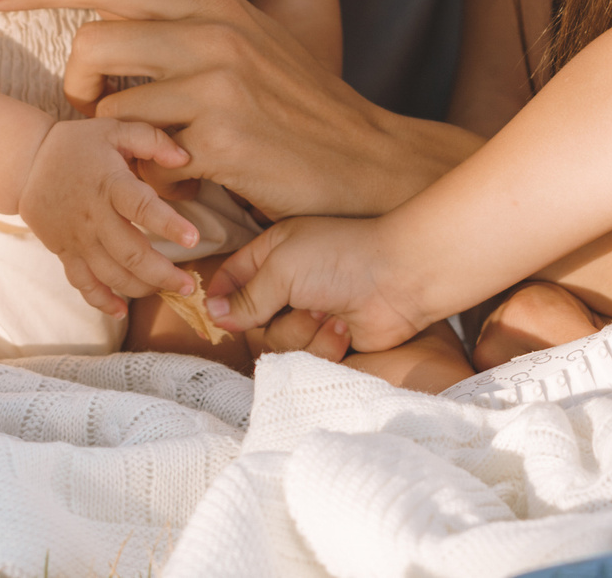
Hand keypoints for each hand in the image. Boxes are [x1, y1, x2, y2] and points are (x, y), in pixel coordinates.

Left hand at [0, 0, 454, 218]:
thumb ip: (183, 33)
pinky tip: (175, 179)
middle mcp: (216, 32)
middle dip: (74, 80)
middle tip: (93, 109)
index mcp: (214, 3)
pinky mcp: (224, 140)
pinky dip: (144, 171)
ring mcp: (220, 84)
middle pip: (96, 37)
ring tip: (142, 149)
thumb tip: (110, 33)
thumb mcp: (246, 49)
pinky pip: (144, 153)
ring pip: (114, 100)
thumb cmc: (295, 112)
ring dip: (110, 133)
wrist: (367, 165)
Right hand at [18, 117, 201, 313]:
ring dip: (141, 289)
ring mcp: (77, 238)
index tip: (194, 239)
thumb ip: (152, 139)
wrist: (28, 163)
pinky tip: (121, 311)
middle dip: (163, 274)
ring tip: (169, 290)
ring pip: (110, 274)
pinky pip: (82, 283)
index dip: (168, 225)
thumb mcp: (115, 128)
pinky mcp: (64, 252)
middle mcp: (93, 216)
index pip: (141, 207)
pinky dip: (101, 301)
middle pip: (130, 254)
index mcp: (109, 183)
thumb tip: (184, 158)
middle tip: (189, 285)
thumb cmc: (79, 144)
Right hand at [203, 215, 428, 351]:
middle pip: (250, 321)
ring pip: (277, 344)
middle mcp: (288, 283)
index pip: (231, 277)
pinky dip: (325, 344)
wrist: (398, 280)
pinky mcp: (327, 341)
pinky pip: (306, 358)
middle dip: (272, 318)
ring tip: (328, 311)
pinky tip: (344, 327)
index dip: (219, 297)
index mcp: (273, 253)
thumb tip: (213, 316)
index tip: (214, 314)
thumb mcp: (282, 267)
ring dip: (302, 331)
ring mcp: (308, 313)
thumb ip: (246, 296)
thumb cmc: (340, 257)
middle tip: (299, 302)